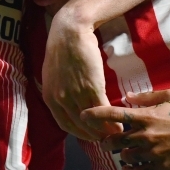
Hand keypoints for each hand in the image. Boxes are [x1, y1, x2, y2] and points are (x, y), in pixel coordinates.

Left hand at [41, 9, 115, 140]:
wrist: (70, 30)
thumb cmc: (62, 48)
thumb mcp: (53, 74)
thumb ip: (59, 90)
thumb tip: (68, 101)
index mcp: (49, 97)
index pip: (65, 125)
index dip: (80, 133)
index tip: (90, 136)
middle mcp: (60, 99)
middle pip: (80, 126)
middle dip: (94, 135)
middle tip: (106, 138)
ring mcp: (75, 93)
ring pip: (92, 119)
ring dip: (106, 129)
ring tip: (117, 132)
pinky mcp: (91, 85)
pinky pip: (102, 107)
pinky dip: (112, 117)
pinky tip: (120, 120)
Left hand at [82, 90, 169, 169]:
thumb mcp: (168, 96)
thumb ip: (146, 97)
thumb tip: (128, 96)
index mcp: (146, 117)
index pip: (114, 115)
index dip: (95, 114)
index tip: (83, 115)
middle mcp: (145, 136)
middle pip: (115, 140)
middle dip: (107, 141)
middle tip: (106, 141)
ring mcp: (151, 153)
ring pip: (125, 156)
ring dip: (123, 153)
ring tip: (128, 151)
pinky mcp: (159, 166)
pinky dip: (132, 169)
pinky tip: (132, 166)